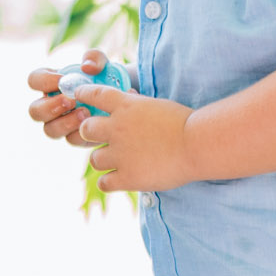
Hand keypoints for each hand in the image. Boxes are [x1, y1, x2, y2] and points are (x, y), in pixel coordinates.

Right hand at [24, 47, 118, 146]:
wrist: (121, 99)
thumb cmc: (105, 77)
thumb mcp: (102, 63)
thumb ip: (94, 58)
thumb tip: (86, 67)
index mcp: (50, 83)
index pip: (34, 80)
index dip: (44, 81)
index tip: (62, 80)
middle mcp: (50, 105)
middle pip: (35, 111)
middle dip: (50, 107)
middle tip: (70, 101)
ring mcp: (61, 123)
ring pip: (49, 130)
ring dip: (65, 123)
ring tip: (85, 113)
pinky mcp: (76, 136)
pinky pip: (71, 139)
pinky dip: (81, 133)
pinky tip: (94, 124)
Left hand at [76, 83, 196, 192]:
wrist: (196, 144)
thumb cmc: (184, 123)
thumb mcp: (156, 105)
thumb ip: (136, 105)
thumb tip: (126, 99)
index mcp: (126, 106)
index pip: (95, 94)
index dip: (84, 94)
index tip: (78, 95)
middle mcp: (117, 128)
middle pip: (85, 130)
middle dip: (89, 134)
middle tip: (100, 139)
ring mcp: (120, 154)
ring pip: (94, 160)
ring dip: (103, 160)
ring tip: (118, 162)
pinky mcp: (127, 177)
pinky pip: (104, 182)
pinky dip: (110, 182)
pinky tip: (120, 179)